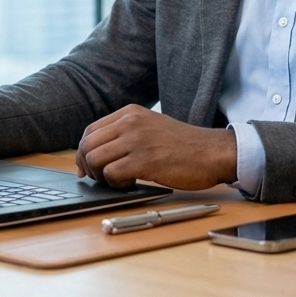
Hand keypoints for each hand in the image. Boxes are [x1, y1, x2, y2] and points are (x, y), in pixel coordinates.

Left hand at [74, 105, 236, 190]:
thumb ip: (126, 133)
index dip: (84, 152)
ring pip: (94, 160)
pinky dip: (115, 184)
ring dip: (101, 176)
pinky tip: (130, 183)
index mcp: (130, 113)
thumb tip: (96, 153)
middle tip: (100, 178)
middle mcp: (130, 123)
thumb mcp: (151, 126)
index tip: (87, 167)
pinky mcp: (144, 161)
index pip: (90, 131)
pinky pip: (111, 174)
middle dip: (88, 166)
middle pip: (87, 145)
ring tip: (118, 180)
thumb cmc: (183, 144)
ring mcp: (137, 141)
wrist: (211, 152)